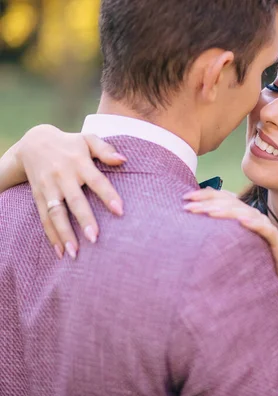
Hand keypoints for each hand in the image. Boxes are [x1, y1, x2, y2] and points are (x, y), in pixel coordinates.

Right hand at [15, 125, 125, 258]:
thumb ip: (105, 149)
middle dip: (84, 219)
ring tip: (75, 253)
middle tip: (95, 238)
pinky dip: (51, 236)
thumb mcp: (88, 139)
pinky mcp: (38, 197)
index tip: (120, 211)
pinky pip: (44, 218)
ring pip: (55, 213)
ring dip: (64, 233)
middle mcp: (62, 176)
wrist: (32, 142)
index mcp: (78, 162)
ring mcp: (48, 188)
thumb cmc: (70, 143)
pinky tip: (60, 252)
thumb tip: (123, 159)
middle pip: (74, 200)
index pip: (96, 180)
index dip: (108, 195)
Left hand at [183, 188, 277, 304]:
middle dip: (210, 203)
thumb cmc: (254, 271)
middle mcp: (257, 220)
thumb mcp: (229, 253)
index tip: (185, 197)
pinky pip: (267, 231)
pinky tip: (241, 221)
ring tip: (209, 213)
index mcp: (245, 219)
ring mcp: (269, 231)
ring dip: (228, 211)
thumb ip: (215, 240)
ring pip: (248, 214)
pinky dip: (255, 224)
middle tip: (189, 207)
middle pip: (234, 203)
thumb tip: (187, 233)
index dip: (206, 195)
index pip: (225, 199)